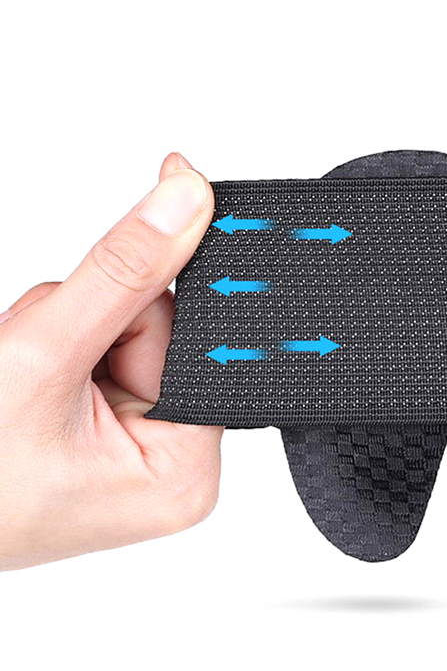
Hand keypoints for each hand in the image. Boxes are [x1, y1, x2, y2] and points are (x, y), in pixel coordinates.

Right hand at [0, 154, 221, 569]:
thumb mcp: (42, 356)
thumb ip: (121, 272)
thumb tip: (187, 201)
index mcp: (186, 470)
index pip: (199, 338)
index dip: (144, 299)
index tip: (117, 265)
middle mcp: (177, 466)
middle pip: (165, 334)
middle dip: (94, 323)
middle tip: (38, 361)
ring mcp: (143, 452)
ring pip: (129, 334)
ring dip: (69, 333)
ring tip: (23, 379)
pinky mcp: (112, 435)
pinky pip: (108, 354)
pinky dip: (62, 348)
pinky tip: (29, 380)